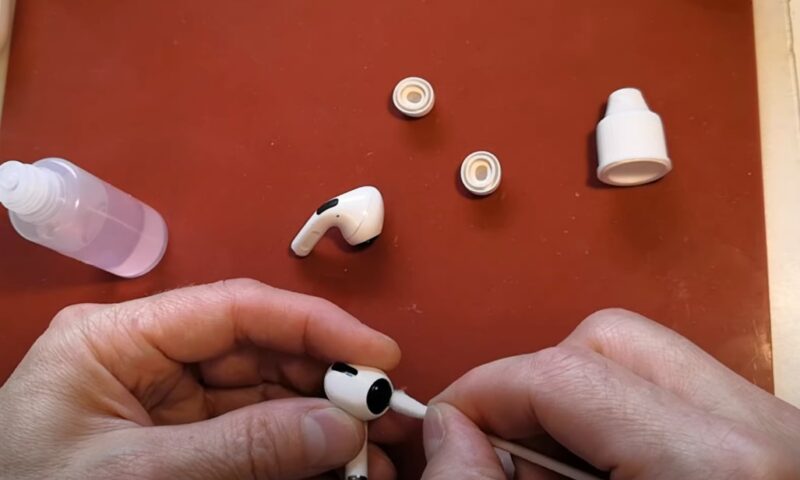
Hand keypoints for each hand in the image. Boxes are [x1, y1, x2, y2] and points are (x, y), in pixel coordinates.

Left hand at [0, 278, 403, 479]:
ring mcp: (167, 405)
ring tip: (374, 448)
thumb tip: (341, 426)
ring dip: (321, 420)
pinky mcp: (180, 446)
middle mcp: (149, 360)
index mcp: (117, 339)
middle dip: (325, 379)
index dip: (314, 324)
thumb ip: (240, 450)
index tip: (377, 354)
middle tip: (386, 411)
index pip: (233, 310)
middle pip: (257, 351)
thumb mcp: (136, 476)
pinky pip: (251, 437)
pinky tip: (337, 463)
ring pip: (264, 396)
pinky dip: (297, 452)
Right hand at [421, 309, 799, 478]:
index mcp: (717, 471)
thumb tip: (448, 430)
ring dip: (576, 398)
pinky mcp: (772, 437)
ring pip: (643, 356)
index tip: (446, 424)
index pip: (567, 375)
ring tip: (554, 470)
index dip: (485, 391)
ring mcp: (776, 427)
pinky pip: (674, 389)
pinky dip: (618, 417)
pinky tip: (602, 475)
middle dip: (536, 383)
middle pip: (610, 340)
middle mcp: (764, 429)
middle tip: (503, 448)